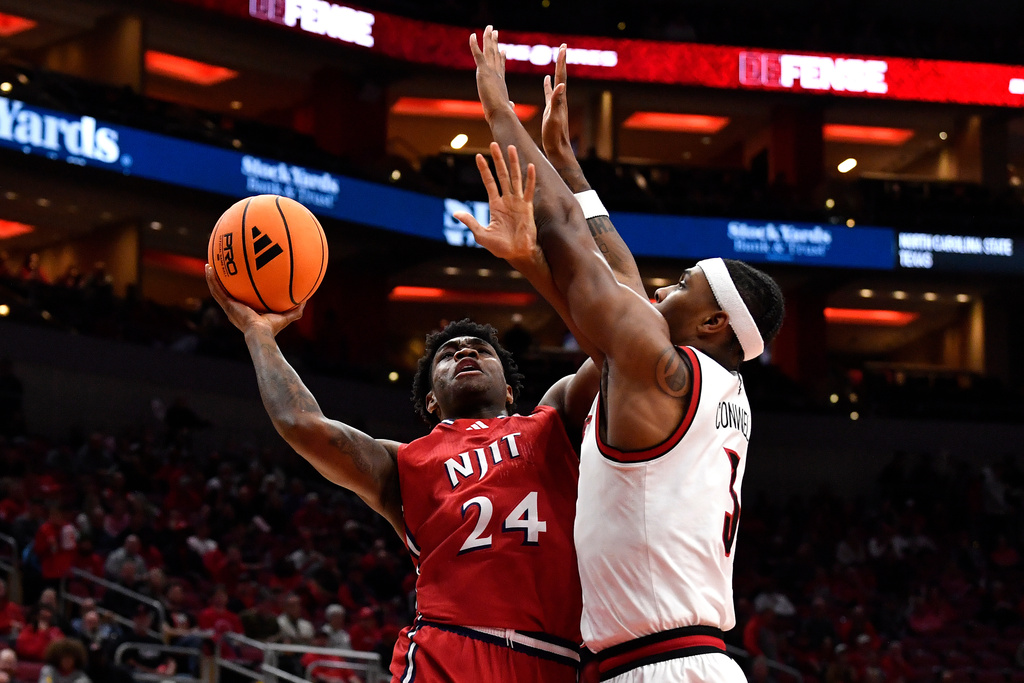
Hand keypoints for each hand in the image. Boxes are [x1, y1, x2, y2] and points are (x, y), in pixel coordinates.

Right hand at [205, 264, 303, 336]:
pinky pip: (216, 289)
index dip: (238, 290)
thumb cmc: (272, 328)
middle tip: (222, 270)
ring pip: (217, 290)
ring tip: (209, 265)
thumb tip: (306, 300)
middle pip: (227, 293)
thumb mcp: (286, 316)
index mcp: (245, 311)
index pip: (240, 299)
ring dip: (212, 278)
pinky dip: (211, 279)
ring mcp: (229, 307)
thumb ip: (296, 309)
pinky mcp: (226, 305)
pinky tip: (209, 268)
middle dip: (223, 282)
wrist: (261, 333)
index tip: (239, 281)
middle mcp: (235, 309)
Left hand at [453, 142, 537, 263]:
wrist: (518, 254)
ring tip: (511, 147)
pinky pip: (529, 190)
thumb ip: (470, 222)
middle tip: (494, 143)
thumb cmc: (500, 247)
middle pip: (502, 175)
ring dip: (513, 163)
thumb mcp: (481, 235)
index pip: (489, 182)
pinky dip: (530, 179)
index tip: (478, 156)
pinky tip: (530, 166)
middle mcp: (507, 200)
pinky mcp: (528, 207)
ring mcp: (518, 202)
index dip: (484, 169)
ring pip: (515, 178)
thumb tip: (455, 213)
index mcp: (495, 205)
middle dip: (498, 159)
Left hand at [469, 26, 512, 122]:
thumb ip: (509, 105)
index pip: (501, 67)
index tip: (503, 50)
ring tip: (489, 28)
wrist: (502, 112)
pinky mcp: (483, 71)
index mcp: (501, 82)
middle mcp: (497, 74)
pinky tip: (472, 35)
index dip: (501, 58)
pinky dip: (474, 45)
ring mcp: (491, 71)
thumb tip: (512, 107)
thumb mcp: (506, 107)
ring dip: (488, 38)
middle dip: (495, 42)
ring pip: (489, 51)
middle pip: (496, 54)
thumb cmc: (504, 114)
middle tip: (494, 32)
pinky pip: (478, 55)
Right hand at [541, 45, 571, 162]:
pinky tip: (547, 80)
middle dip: (561, 61)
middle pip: (561, 75)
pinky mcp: (551, 109)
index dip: (561, 62)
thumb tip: (560, 86)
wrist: (557, 149)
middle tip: (563, 47)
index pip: (562, 76)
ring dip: (557, 69)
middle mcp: (560, 99)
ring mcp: (556, 104)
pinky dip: (548, 84)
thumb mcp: (553, 118)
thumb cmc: (555, 135)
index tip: (563, 47)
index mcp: (560, 99)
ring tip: (558, 58)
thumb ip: (556, 102)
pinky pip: (550, 92)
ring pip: (557, 82)